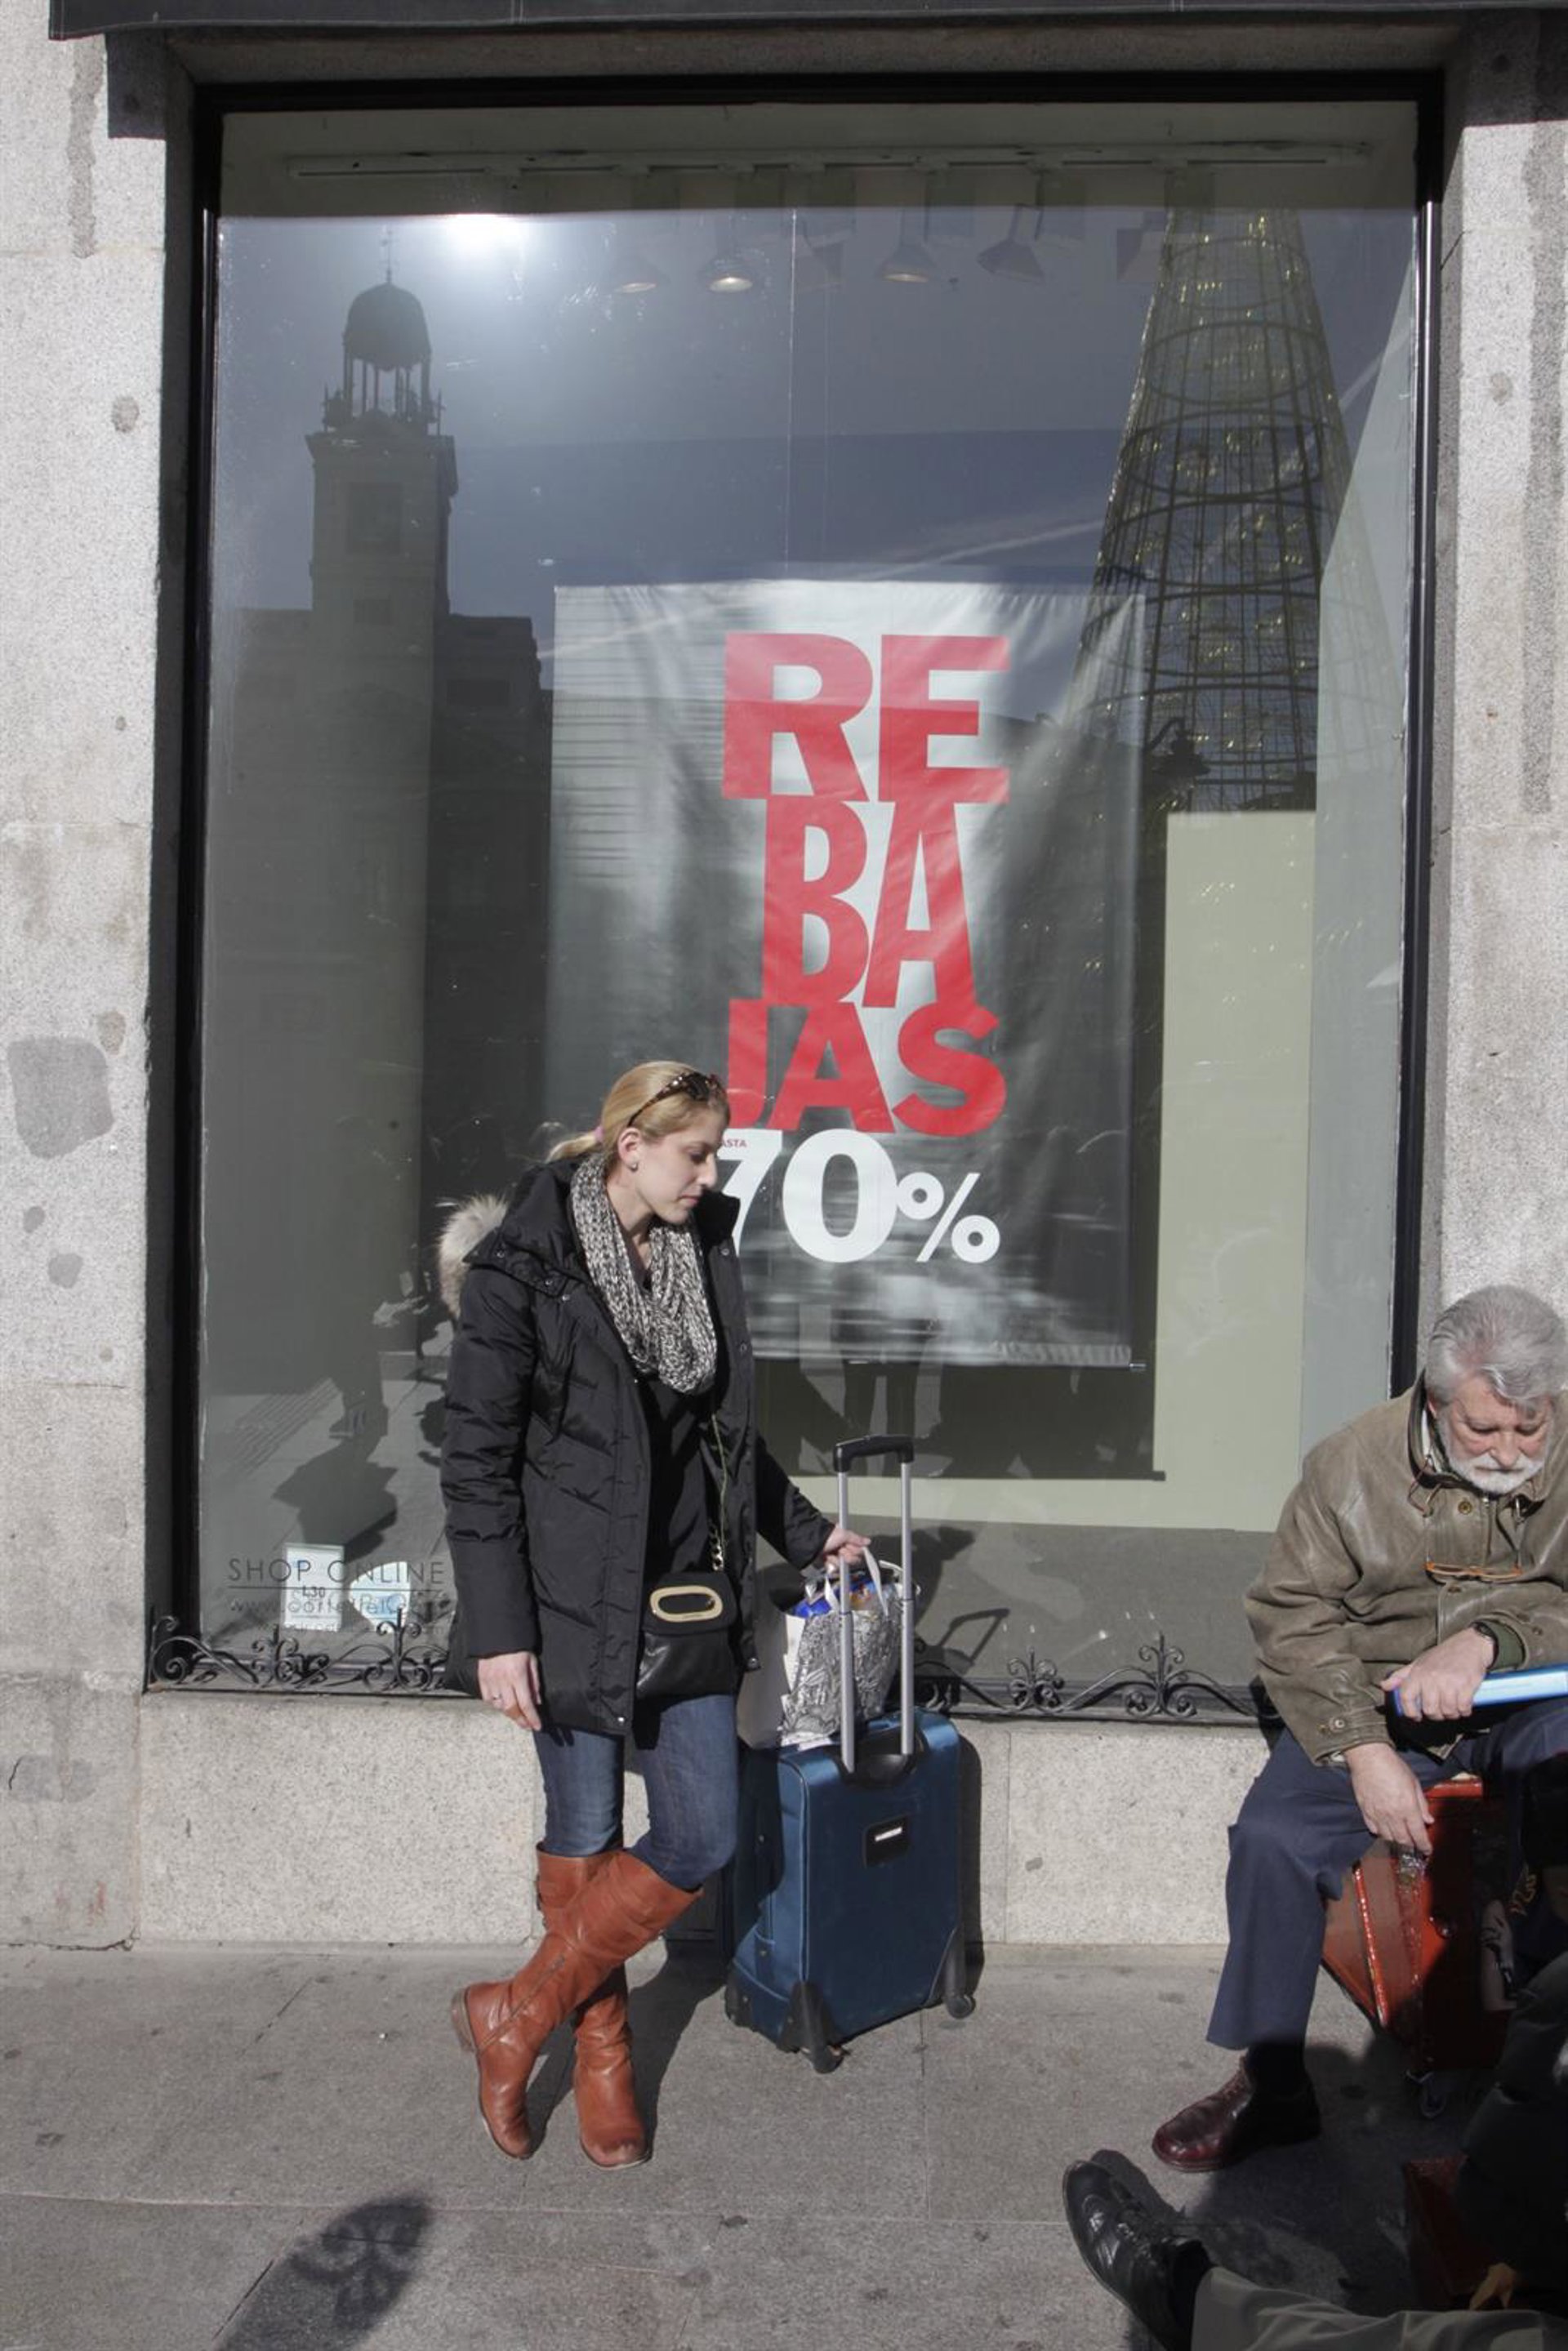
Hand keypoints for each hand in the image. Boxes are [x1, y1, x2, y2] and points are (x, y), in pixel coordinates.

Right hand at [477, 1650, 540, 1730]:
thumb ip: (534, 1682)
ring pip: (498, 1706)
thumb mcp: (531, 1661)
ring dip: (508, 1712)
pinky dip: (495, 1704)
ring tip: (516, 1713)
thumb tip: (537, 1701)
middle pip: (511, 1709)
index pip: (526, 1703)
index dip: (532, 1718)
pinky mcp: (482, 1679)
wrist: (497, 1632)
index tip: (537, 1726)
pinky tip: (502, 1703)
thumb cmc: (517, 1646)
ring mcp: (491, 1680)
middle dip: (520, 1720)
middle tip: (527, 1725)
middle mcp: (503, 1680)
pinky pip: (487, 1698)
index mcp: (518, 1675)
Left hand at [820, 1524, 869, 1571]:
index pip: (858, 1549)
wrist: (811, 1544)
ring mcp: (834, 1555)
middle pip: (852, 1558)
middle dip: (847, 1556)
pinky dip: (831, 1564)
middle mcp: (840, 1546)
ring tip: (831, 1554)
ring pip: (843, 1564)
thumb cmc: (825, 1536)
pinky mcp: (828, 1562)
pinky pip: (834, 1568)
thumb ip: (857, 1538)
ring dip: (837, 1560)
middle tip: (840, 1551)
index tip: (850, 1548)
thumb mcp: (843, 1534)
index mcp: (845, 1538)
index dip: (855, 1551)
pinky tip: (827, 1559)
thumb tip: (867, 1541)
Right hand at [1346, 1743, 1433, 1854]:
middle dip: (1411, 1846)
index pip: (1418, 1834)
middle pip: (1403, 1840)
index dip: (1424, 1846)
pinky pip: (1373, 1829)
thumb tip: (1428, 1819)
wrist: (1369, 1757)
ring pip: (1388, 1838)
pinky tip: (1384, 1829)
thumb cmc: (1391, 1765)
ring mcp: (1377, 1814)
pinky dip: (1380, 1833)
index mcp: (1407, 1807)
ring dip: (1396, 1841)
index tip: (1427, 1850)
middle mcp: (1392, 1814)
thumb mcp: (1414, 1782)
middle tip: (1415, 1845)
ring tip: (1401, 1838)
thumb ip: (1422, 1804)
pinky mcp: (1365, 1811)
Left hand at [1380, 1625, 1494, 1722]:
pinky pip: (1463, 1708)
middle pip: (1430, 1710)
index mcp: (1418, 1673)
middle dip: (1436, 1715)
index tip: (1416, 1716)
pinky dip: (1464, 1711)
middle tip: (1440, 1711)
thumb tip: (1384, 1686)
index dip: (1410, 1711)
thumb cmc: (1443, 1655)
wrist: (1469, 1644)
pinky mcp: (1466, 1685)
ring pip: (1447, 1711)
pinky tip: (1464, 1706)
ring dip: (1451, 1714)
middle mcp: (1432, 1678)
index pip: (1406, 1697)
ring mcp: (1449, 1682)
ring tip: (1453, 1708)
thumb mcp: (1419, 1662)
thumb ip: (1401, 1676)